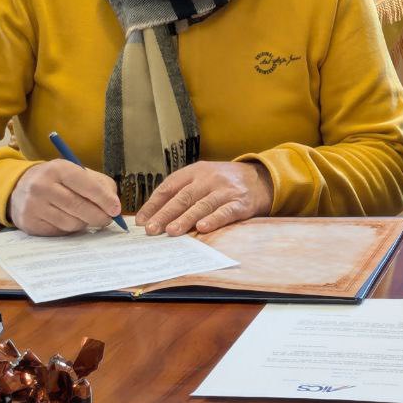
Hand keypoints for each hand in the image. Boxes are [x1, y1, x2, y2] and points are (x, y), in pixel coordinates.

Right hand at [8, 161, 121, 236]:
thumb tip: (114, 205)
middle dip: (99, 216)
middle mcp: (42, 186)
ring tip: (84, 216)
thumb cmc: (58, 180)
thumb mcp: (77, 172)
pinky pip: (60, 232)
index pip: (87, 186)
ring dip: (84, 223)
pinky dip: (70, 229)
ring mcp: (33, 206)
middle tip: (107, 219)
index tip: (116, 210)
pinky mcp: (29, 223)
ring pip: (71, 223)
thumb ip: (100, 185)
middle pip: (79, 207)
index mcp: (58, 169)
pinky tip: (68, 219)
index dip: (105, 200)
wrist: (21, 187)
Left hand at [138, 161, 273, 235]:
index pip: (169, 186)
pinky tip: (203, 228)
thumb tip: (153, 216)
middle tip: (151, 230)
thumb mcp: (203, 178)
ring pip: (202, 205)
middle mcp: (209, 178)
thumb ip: (182, 192)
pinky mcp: (241, 203)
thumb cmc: (224, 183)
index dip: (154, 204)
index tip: (142, 220)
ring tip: (171, 232)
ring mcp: (225, 190)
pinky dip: (214, 220)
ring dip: (185, 219)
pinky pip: (225, 212)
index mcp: (196, 171)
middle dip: (165, 214)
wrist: (260, 179)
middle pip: (183, 197)